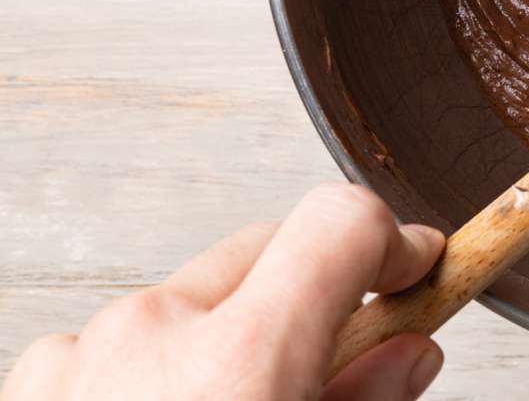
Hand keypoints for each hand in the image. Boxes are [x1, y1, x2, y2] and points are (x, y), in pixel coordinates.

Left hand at [2, 184, 445, 400]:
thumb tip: (407, 354)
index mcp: (239, 363)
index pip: (342, 220)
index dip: (394, 241)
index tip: (416, 269)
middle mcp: (150, 335)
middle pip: (268, 250)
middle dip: (310, 293)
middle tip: (332, 366)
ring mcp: (78, 355)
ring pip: (191, 299)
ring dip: (226, 338)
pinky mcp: (31, 382)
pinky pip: (116, 341)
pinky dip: (150, 372)